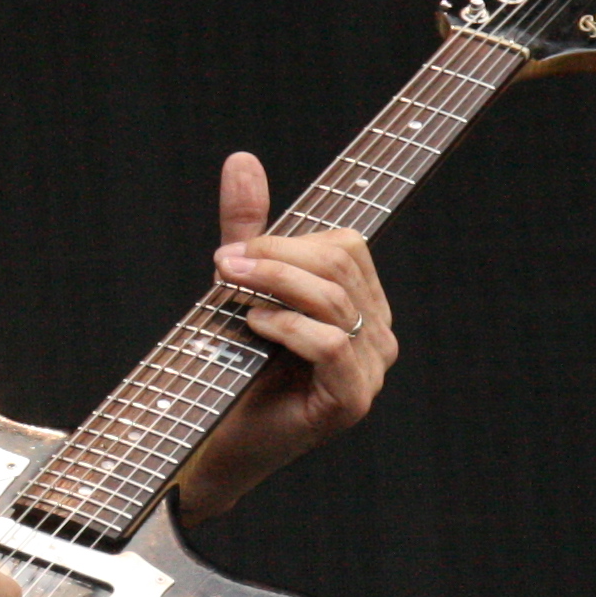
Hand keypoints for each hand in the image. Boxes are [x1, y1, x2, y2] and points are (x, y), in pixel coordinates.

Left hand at [179, 149, 395, 521]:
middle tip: (223, 266)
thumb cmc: (232, 363)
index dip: (288, 240)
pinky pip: (332, 344)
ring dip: (273, 286)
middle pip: (342, 265)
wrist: (216, 437)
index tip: (234, 248)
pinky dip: (287, 326)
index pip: (346, 246)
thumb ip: (247, 226)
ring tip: (229, 292)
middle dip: (275, 257)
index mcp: (363, 304)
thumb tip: (242, 159)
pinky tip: (253, 327)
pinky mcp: (352, 402)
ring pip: (335, 300)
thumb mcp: (240, 283)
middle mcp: (378, 335)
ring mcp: (371, 371)